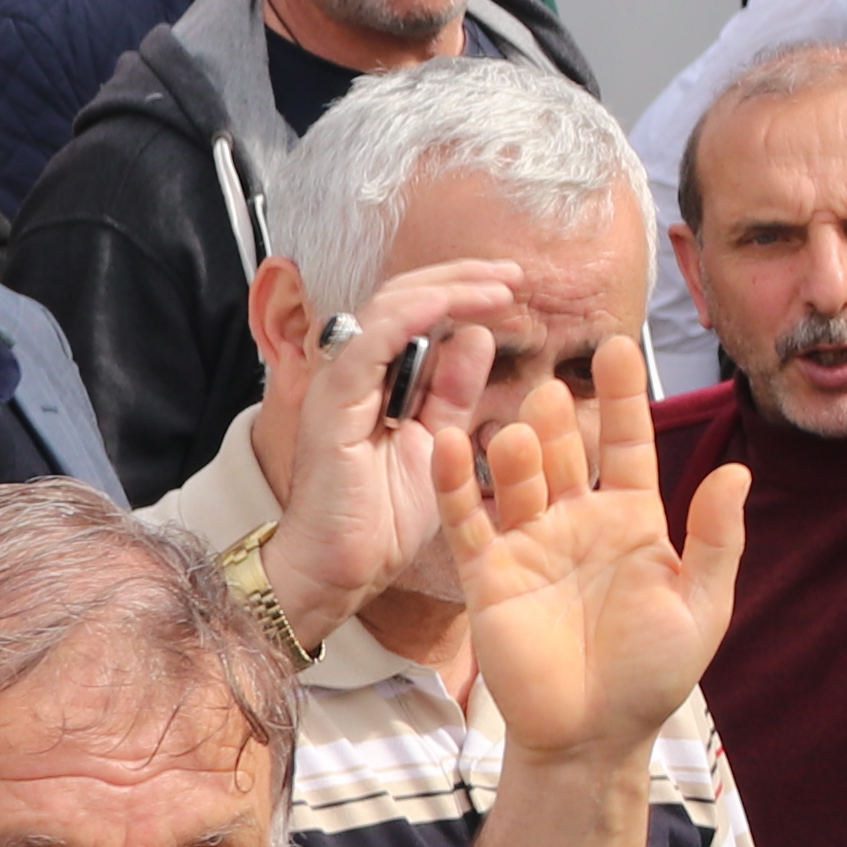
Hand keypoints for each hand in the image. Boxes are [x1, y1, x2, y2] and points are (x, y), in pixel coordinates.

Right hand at [253, 261, 526, 646]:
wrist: (342, 571)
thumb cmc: (383, 515)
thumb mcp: (436, 440)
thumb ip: (452, 390)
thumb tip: (475, 335)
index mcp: (378, 377)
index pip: (418, 310)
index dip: (462, 289)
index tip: (512, 286)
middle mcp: (355, 371)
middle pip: (405, 296)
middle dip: (462, 278)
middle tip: (513, 275)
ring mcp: (340, 383)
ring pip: (389, 308)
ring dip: (446, 289)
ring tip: (496, 287)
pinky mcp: (332, 403)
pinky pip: (370, 344)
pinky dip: (410, 317)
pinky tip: (449, 305)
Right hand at [437, 334, 748, 764]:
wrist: (592, 738)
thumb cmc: (652, 674)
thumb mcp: (700, 604)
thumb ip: (716, 540)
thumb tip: (738, 472)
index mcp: (633, 520)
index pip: (625, 444)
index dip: (622, 398)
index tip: (617, 346)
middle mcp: (578, 521)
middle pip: (565, 451)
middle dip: (558, 418)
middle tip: (553, 389)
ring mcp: (530, 544)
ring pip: (518, 478)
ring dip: (516, 450)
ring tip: (520, 430)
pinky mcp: (488, 576)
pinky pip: (469, 522)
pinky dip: (456, 484)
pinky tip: (448, 444)